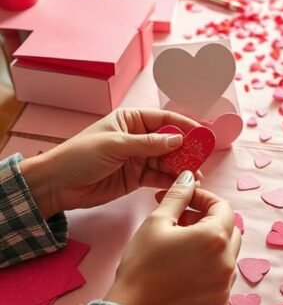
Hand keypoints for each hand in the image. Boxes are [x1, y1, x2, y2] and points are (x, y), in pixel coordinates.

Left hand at [19, 108, 200, 219]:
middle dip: (186, 150)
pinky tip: (180, 185)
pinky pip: (157, 177)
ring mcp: (137, 158)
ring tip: (195, 177)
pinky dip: (169, 180)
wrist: (57, 185)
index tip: (202, 134)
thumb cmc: (80, 156)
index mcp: (131, 120)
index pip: (164, 120)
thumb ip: (148, 144)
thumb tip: (178, 139)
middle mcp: (137, 137)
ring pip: (166, 160)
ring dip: (180, 168)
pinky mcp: (135, 178)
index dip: (184, 126)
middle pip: (169, 141)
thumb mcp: (116, 145)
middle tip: (201, 161)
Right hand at [105, 171, 240, 304]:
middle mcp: (228, 262)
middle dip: (209, 221)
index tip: (186, 200)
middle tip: (181, 223)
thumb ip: (178, 196)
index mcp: (214, 237)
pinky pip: (222, 280)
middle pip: (230, 230)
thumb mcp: (157, 222)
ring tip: (182, 250)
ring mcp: (225, 287)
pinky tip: (185, 273)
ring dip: (211, 247)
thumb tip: (189, 177)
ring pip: (227, 256)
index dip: (204, 199)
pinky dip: (209, 271)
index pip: (223, 207)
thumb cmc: (141, 266)